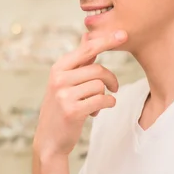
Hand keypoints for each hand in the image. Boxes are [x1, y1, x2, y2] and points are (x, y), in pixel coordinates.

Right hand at [33, 30, 127, 158]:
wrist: (49, 139)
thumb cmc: (61, 107)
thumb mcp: (64, 81)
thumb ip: (78, 60)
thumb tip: (87, 36)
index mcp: (58, 68)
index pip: (87, 49)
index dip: (107, 41)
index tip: (124, 34)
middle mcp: (59, 78)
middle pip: (98, 70)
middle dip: (110, 80)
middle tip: (114, 88)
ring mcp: (64, 94)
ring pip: (100, 86)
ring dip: (105, 96)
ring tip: (94, 105)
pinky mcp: (72, 110)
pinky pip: (102, 100)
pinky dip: (106, 105)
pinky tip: (96, 111)